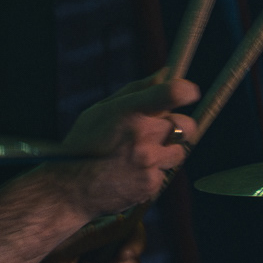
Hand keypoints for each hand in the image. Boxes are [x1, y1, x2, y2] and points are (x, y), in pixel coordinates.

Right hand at [56, 76, 197, 216]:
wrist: (72, 189)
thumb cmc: (85, 144)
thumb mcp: (102, 110)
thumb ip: (137, 90)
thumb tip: (166, 73)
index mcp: (129, 111)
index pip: (172, 93)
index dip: (187, 91)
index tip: (190, 92)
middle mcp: (143, 135)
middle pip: (187, 125)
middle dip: (181, 125)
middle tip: (164, 129)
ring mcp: (149, 162)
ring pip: (180, 151)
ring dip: (167, 151)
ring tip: (141, 155)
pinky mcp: (152, 184)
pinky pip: (165, 174)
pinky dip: (153, 173)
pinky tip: (132, 173)